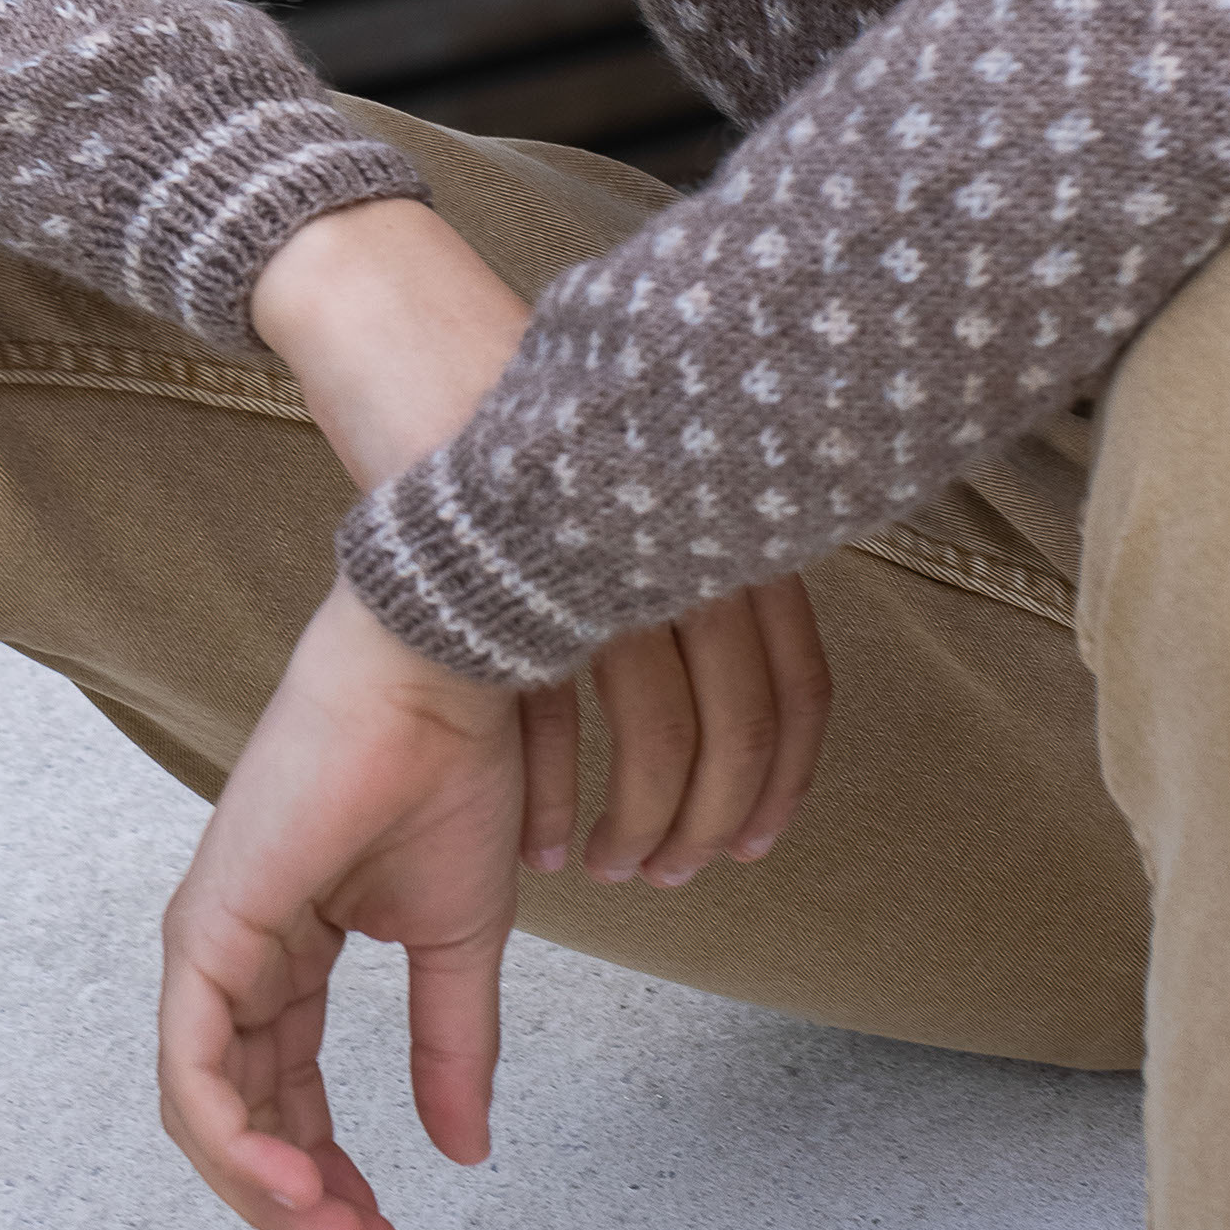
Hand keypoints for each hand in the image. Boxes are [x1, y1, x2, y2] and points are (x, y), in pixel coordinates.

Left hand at [155, 578, 527, 1229]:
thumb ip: (453, 1050)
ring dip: (272, 1189)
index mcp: (282, 958)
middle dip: (299, 1202)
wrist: (442, 684)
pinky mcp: (203, 935)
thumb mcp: (461, 945)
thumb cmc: (448, 777)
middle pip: (236, 1118)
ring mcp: (208, 948)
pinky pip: (196, 1069)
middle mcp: (229, 960)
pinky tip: (298, 1181)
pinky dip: (239, 1138)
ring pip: (207, 1110)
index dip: (332, 1174)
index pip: (284, 1092)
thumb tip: (467, 1150)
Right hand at [246, 193, 832, 884]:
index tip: (751, 842)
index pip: (801, 683)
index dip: (784, 780)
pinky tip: (544, 838)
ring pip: (660, 731)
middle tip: (666, 874)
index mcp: (734, 529)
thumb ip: (692, 587)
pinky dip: (558, 794)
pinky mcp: (529, 580)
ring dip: (642, 822)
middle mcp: (694, 548)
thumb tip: (733, 699)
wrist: (427, 354)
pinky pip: (564, 719)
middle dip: (708, 818)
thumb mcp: (640, 509)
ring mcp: (614, 564)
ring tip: (609, 866)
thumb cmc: (532, 442)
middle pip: (738, 722)